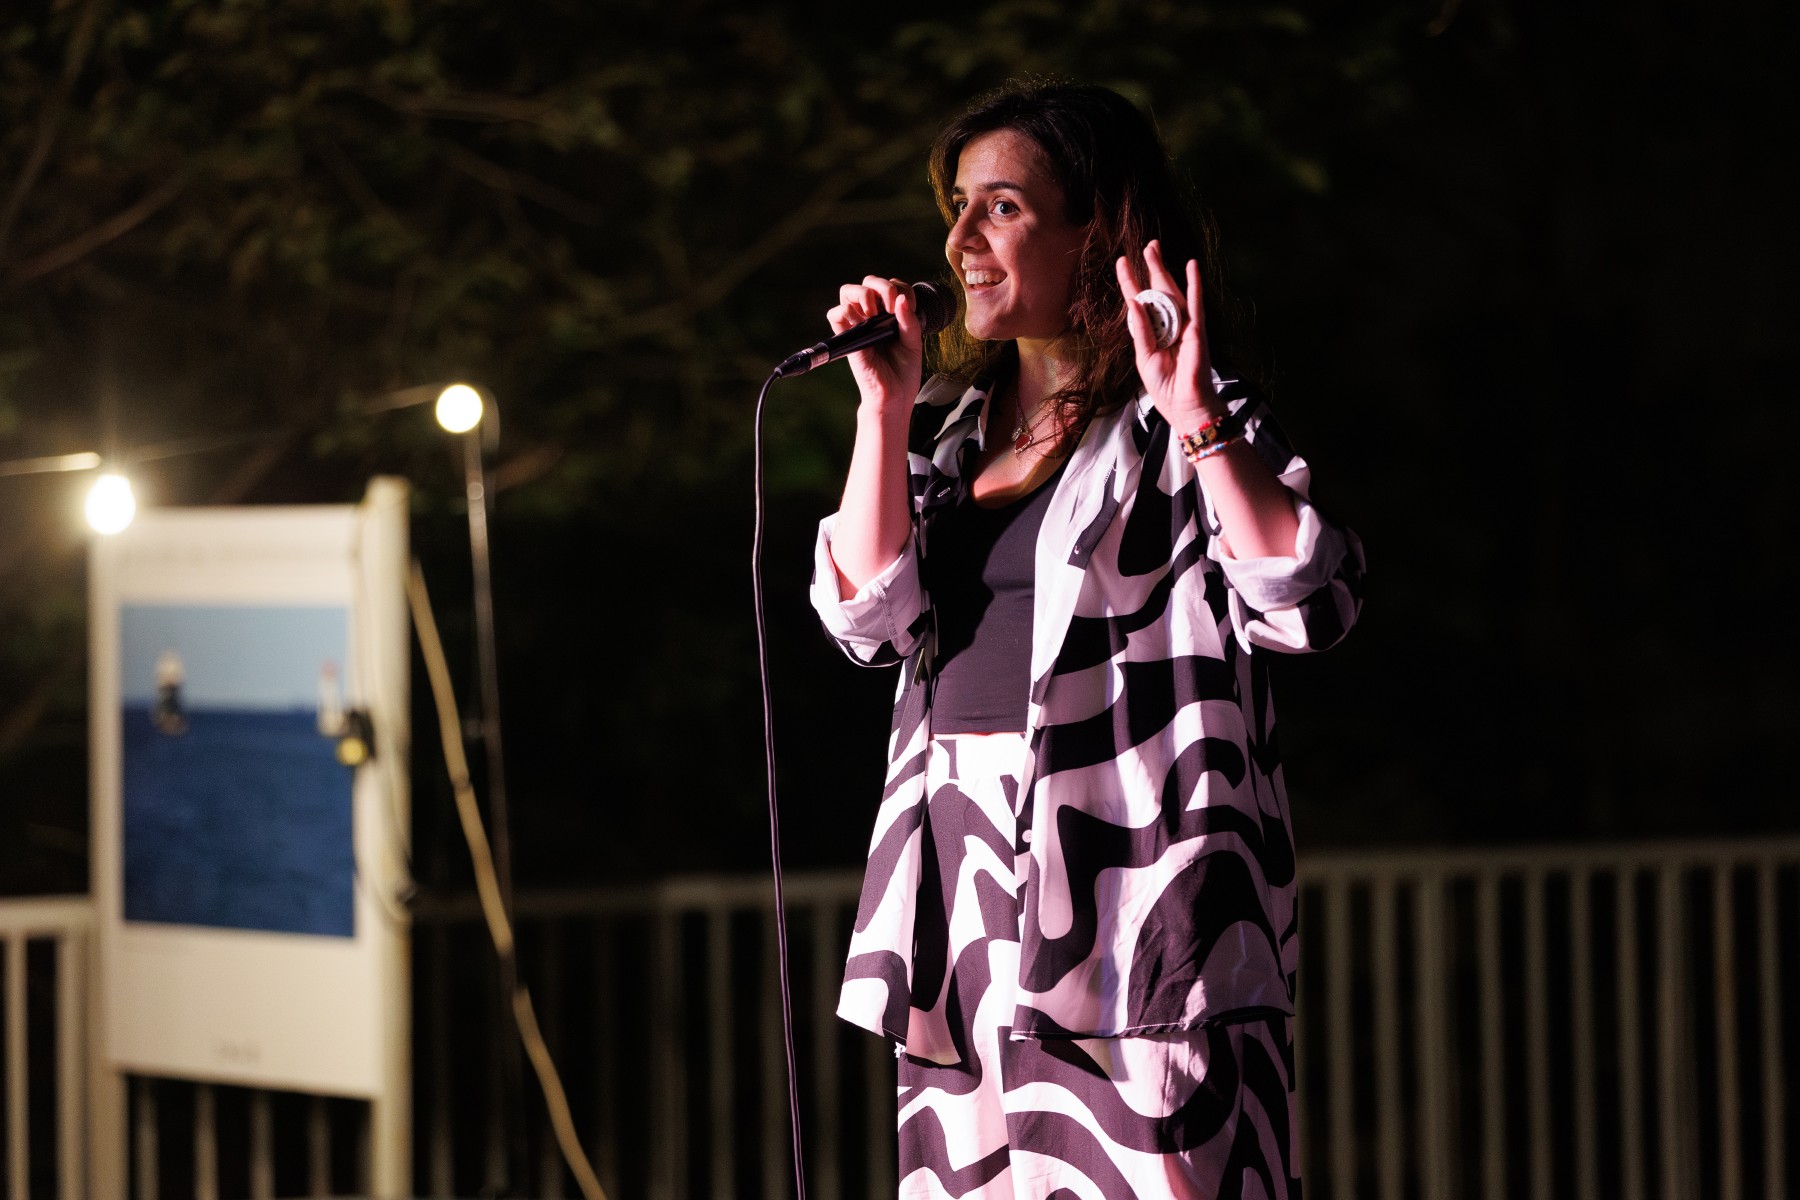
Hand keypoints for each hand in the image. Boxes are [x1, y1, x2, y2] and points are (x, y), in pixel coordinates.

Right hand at [827, 275, 923, 421]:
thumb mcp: (913, 342)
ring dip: (863, 294)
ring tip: (874, 313)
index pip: (891, 285)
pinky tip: (863, 322)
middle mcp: (873, 316)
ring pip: (848, 291)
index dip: (901, 289)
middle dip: (882, 287)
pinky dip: (847, 311)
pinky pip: (835, 314)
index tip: (909, 307)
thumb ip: (909, 320)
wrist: (895, 396)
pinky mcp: (847, 337)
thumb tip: (901, 299)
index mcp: (890, 315)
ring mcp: (858, 325)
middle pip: (868, 282)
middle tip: (890, 307)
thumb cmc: (903, 372)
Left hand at [1114, 241, 1221, 432]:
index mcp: (1151, 332)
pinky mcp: (1197, 330)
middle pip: (1157, 289)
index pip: (1139, 301)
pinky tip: (1192, 265)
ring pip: (1172, 291)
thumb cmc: (1164, 385)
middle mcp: (1167, 324)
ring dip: (1164, 269)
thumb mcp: (1145, 357)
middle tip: (1147, 245)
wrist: (1185, 405)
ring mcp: (1183, 325)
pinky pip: (1195, 303)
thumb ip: (1141, 330)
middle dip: (1151, 267)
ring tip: (1155, 248)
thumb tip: (1134, 302)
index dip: (1130, 282)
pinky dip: (1194, 284)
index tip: (1122, 262)